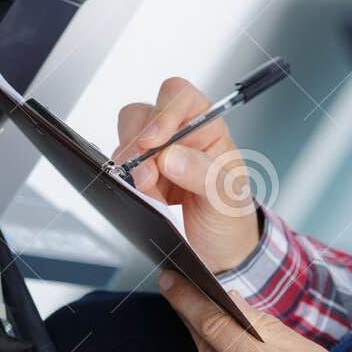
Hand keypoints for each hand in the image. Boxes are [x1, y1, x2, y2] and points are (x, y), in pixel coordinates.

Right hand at [115, 77, 260, 272]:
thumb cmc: (231, 219)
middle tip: (145, 174)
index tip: (154, 141)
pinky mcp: (139, 176)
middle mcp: (180, 135)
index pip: (181, 97)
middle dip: (138, 143)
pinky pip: (120, 167)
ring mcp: (156, 155)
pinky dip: (125, 181)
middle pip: (144, 114)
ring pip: (127, 138)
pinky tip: (145, 197)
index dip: (164, 112)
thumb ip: (202, 174)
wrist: (219, 254)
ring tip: (149, 190)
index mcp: (208, 128)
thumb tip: (170, 156)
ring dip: (130, 165)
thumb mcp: (227, 198)